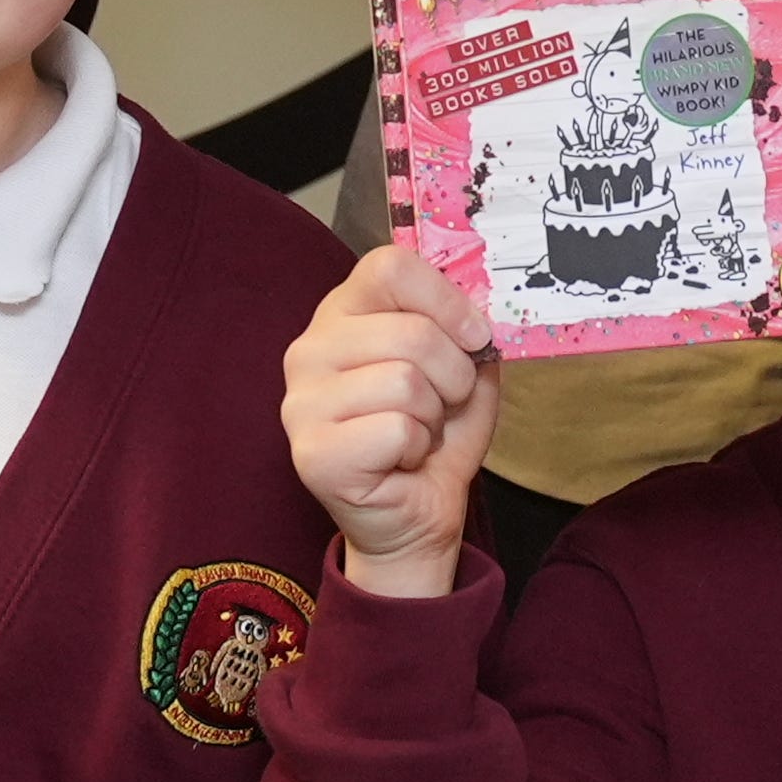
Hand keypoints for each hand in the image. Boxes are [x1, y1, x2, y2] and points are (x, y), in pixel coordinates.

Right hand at [285, 242, 498, 599]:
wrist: (416, 514)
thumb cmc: (432, 436)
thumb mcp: (463, 370)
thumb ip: (466, 329)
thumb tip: (480, 308)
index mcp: (342, 314)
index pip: (388, 266)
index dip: (445, 299)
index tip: (474, 336)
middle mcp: (309, 350)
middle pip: (410, 331)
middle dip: (453, 374)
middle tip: (445, 404)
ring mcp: (302, 402)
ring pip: (405, 381)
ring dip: (434, 416)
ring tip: (418, 433)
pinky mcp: (311, 452)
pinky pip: (396, 429)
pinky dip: (417, 447)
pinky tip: (399, 460)